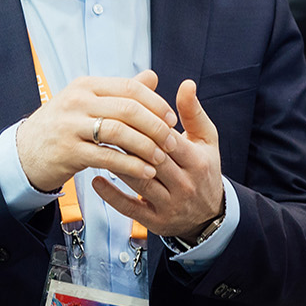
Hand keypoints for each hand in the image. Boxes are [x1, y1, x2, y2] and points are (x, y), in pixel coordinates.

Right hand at [16, 70, 177, 193]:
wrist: (25, 152)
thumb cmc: (63, 126)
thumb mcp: (87, 101)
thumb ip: (121, 90)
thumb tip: (153, 76)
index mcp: (86, 85)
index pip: (130, 88)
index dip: (155, 103)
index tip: (171, 118)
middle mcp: (77, 101)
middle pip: (128, 109)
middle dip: (155, 126)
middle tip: (172, 140)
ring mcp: (71, 126)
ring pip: (119, 132)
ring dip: (146, 146)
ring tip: (161, 157)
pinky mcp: (68, 151)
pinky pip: (108, 156)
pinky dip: (131, 164)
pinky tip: (145, 171)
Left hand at [92, 78, 224, 239]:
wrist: (209, 214)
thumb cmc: (204, 169)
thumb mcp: (206, 140)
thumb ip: (193, 113)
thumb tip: (187, 84)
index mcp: (197, 161)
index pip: (168, 139)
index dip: (146, 125)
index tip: (124, 111)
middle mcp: (185, 184)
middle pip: (152, 159)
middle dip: (128, 142)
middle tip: (103, 125)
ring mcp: (170, 205)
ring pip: (140, 181)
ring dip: (117, 163)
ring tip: (97, 147)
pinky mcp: (156, 221)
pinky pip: (130, 208)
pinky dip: (112, 195)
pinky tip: (96, 180)